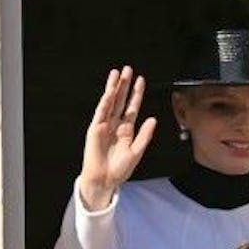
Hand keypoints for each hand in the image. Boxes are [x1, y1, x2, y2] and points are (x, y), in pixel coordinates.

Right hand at [78, 66, 157, 210]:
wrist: (105, 179)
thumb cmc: (120, 169)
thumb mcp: (137, 151)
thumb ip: (145, 135)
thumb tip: (153, 119)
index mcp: (126, 129)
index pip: (132, 107)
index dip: (136, 94)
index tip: (141, 80)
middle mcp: (115, 124)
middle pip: (121, 100)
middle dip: (124, 85)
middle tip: (128, 69)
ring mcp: (104, 125)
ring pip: (110, 102)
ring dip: (113, 88)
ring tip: (117, 73)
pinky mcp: (95, 129)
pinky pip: (101, 113)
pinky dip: (105, 102)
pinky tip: (110, 92)